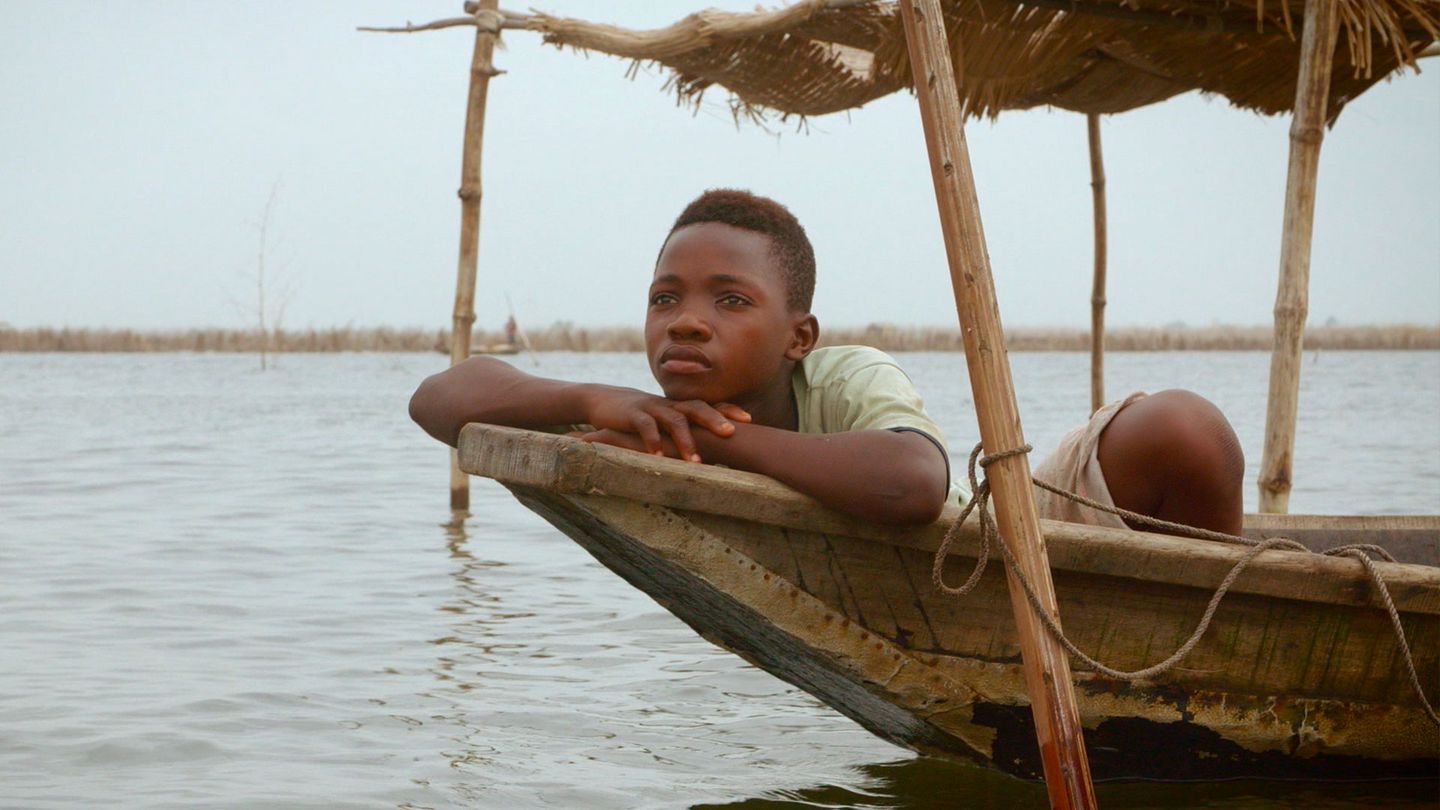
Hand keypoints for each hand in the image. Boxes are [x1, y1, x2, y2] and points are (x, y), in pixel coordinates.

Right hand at [582, 388, 749, 461]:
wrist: (603, 400)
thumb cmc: (640, 416)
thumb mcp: (663, 420)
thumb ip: (683, 430)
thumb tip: (711, 450)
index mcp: (679, 407)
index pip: (708, 404)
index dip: (728, 410)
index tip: (748, 420)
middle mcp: (669, 405)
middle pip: (696, 408)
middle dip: (714, 419)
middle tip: (730, 433)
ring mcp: (651, 408)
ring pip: (673, 420)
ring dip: (685, 440)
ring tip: (695, 462)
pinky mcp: (632, 415)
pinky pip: (645, 427)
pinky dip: (652, 442)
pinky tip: (658, 458)